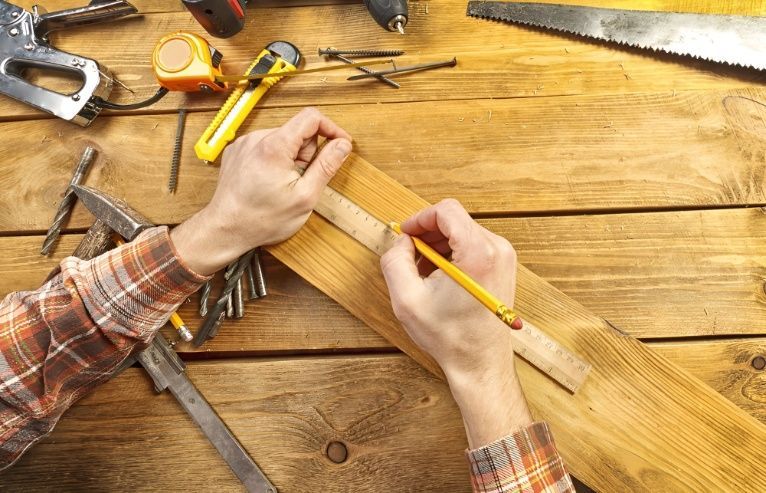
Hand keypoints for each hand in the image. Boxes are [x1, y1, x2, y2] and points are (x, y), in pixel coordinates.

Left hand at [171, 108, 351, 274]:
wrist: (226, 229)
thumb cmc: (263, 219)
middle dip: (306, 153)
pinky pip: (265, 146)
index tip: (339, 145)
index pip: (311, 117)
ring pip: (282, 139)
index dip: (331, 129)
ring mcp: (244, 143)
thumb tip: (342, 145)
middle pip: (296, 131)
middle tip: (301, 180)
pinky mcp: (237, 151)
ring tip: (282, 184)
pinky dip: (274, 160)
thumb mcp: (305, 196)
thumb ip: (326, 166)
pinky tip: (268, 181)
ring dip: (290, 158)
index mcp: (275, 146)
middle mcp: (256, 138)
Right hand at [380, 199, 531, 447]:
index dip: (420, 218)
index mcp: (478, 252)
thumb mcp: (407, 299)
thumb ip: (395, 261)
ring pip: (463, 232)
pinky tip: (439, 279)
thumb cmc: (449, 336)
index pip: (446, 210)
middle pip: (455, 220)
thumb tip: (402, 241)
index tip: (405, 235)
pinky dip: (452, 255)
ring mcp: (504, 257)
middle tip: (410, 258)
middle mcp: (497, 249)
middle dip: (427, 235)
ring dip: (438, 246)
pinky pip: (473, 245)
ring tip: (423, 273)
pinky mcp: (504, 266)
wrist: (480, 364)